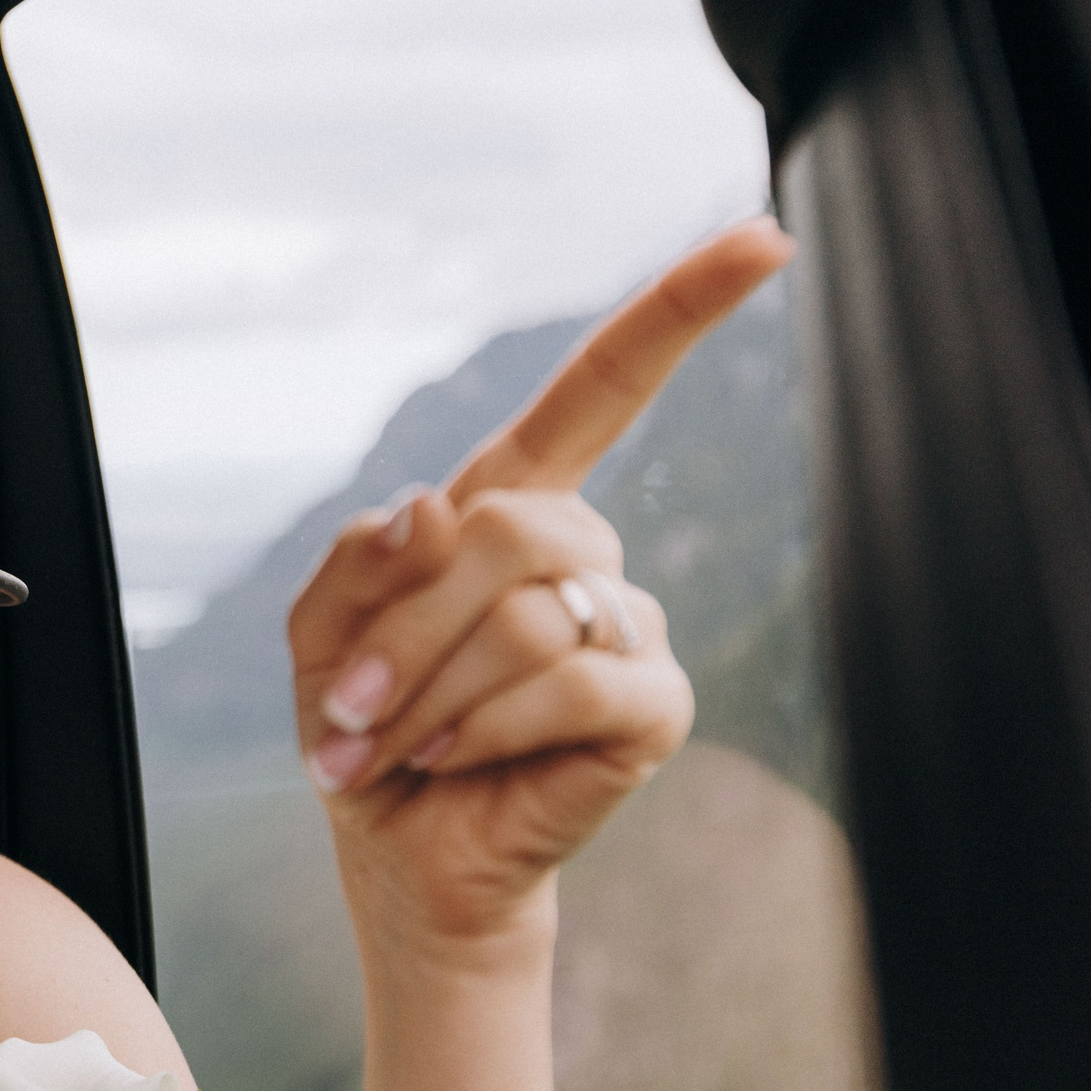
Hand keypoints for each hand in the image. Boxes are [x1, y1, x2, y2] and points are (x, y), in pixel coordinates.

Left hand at [288, 218, 795, 963]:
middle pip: (512, 527)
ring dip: (435, 688)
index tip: (768, 237)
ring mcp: (633, 625)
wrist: (404, 854)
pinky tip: (454, 760)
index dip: (682, 309)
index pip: (604, 386)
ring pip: (532, 615)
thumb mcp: (322, 635)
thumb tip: (434, 507)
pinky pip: (573, 684)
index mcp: (513, 504)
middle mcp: (587, 551)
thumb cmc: (367, 732)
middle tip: (352, 709)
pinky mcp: (655, 705)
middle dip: (411, 626)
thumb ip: (360, 559)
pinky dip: (487, 726)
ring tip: (396, 745)